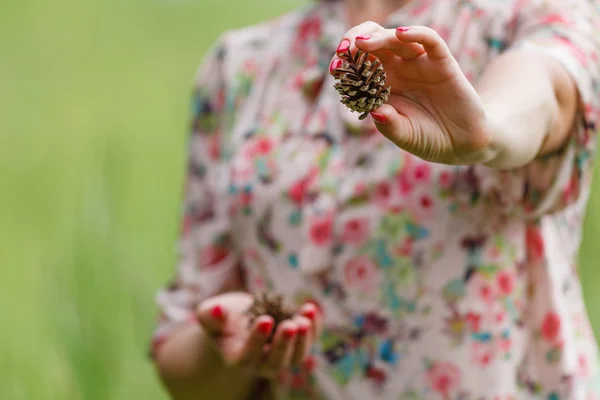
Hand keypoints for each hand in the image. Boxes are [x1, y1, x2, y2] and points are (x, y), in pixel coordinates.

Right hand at [197, 292, 320, 378]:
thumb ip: (210, 314)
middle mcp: (261, 362)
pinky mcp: (297, 343)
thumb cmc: (222, 317)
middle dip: (284, 343)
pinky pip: (309, 340)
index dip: (257, 339)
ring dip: (304, 337)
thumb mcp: (209, 313)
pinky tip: (311, 309)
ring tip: (305, 317)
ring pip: (296, 356)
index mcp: (238, 357)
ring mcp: (282, 355)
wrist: (241, 318)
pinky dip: (314, 327)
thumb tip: (217, 310)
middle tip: (290, 325)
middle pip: (276, 361)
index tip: (265, 319)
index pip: (248, 355)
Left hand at [330, 22, 495, 164]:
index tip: (335, 68)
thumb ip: (390, 125)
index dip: (346, 63)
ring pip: (396, 39)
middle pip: (373, 44)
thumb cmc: (428, 139)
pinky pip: (429, 40)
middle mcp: (398, 70)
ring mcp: (419, 64)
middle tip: (344, 50)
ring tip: (363, 44)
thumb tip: (375, 111)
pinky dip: (416, 33)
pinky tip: (401, 34)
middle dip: (354, 42)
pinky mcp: (442, 62)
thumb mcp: (405, 136)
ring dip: (378, 38)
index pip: (359, 66)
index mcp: (382, 86)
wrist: (461, 144)